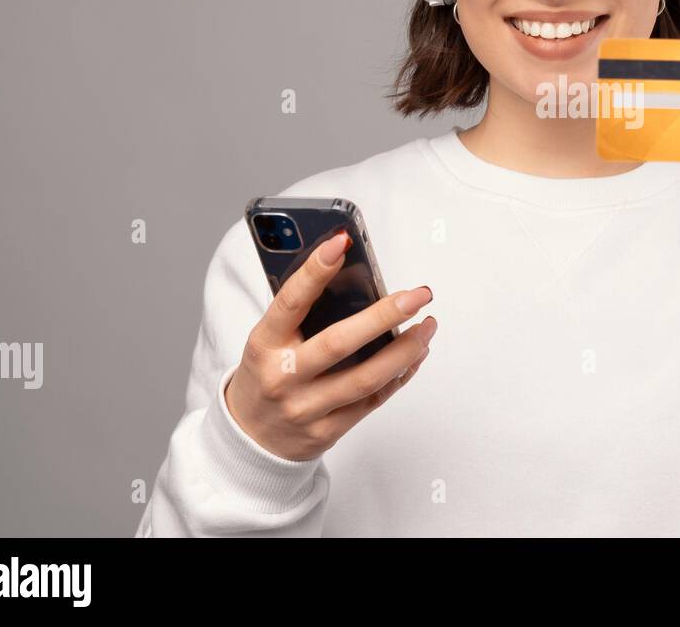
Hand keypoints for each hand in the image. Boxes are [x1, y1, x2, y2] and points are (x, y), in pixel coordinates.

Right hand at [225, 230, 437, 460]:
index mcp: (263, 344)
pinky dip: (401, 373)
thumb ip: (303, 312)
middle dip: (385, 315)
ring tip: (429, 325)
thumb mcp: (269, 339)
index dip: (315, 271)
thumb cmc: (268, 373)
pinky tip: (417, 353)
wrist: (251, 438)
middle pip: (339, 343)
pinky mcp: (327, 432)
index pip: (290, 302)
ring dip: (406, 349)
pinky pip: (373, 400)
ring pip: (366, 378)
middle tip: (418, 295)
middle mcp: (283, 377)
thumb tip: (353, 274)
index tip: (342, 241)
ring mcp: (305, 408)